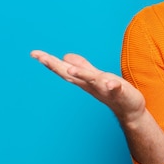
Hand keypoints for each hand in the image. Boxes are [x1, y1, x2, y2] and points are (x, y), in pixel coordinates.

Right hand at [30, 50, 145, 124]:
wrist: (129, 109)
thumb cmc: (112, 92)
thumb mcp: (95, 76)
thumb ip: (82, 66)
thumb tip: (66, 56)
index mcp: (85, 80)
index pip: (64, 69)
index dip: (49, 62)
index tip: (34, 54)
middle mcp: (91, 85)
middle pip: (71, 75)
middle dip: (56, 66)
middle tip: (41, 57)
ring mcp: (105, 89)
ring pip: (92, 81)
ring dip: (81, 75)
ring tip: (70, 69)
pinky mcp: (120, 93)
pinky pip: (116, 89)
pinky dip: (113, 86)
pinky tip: (111, 83)